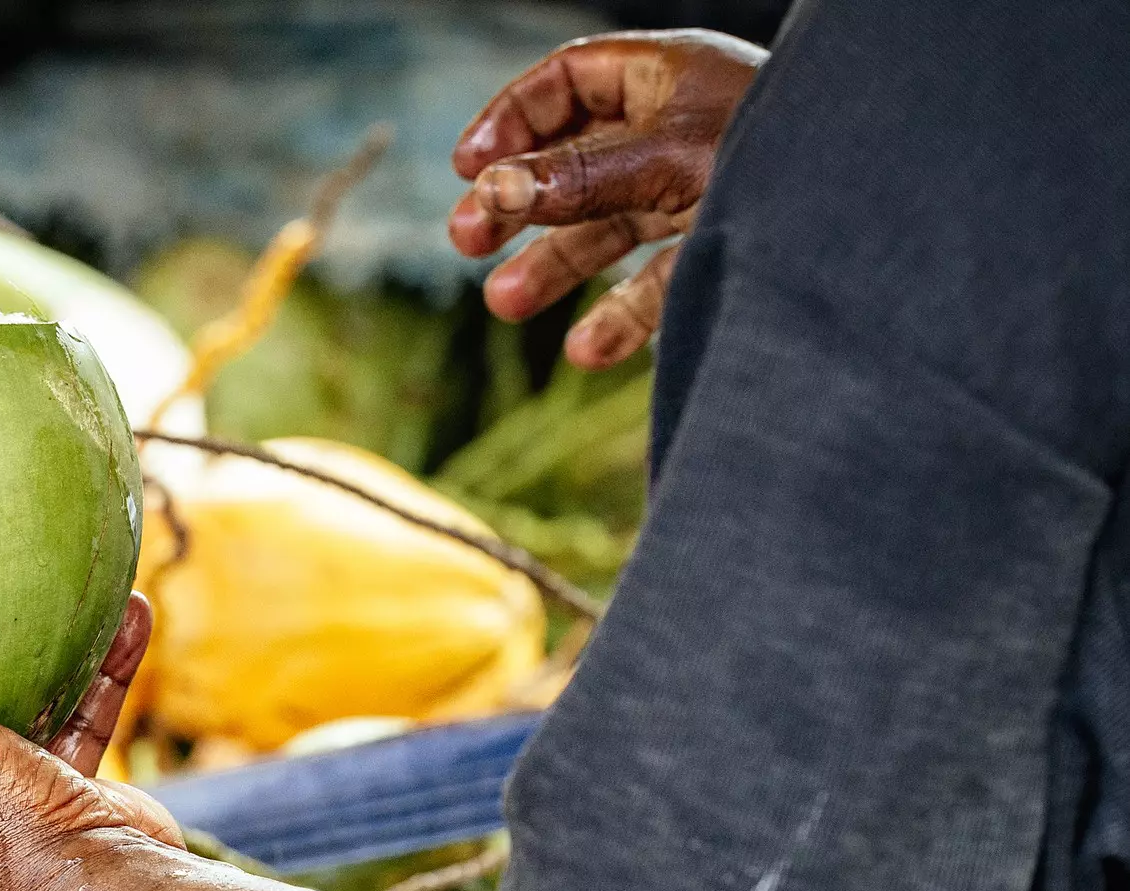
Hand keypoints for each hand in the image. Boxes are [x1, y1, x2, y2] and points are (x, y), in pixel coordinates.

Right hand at [449, 29, 764, 368]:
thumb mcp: (667, 159)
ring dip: (553, 265)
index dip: (510, 120)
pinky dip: (620, 315)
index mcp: (672, 76)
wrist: (892, 219)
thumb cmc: (789, 156)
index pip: (569, 81)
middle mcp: (682, 131)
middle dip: (519, 203)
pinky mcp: (725, 252)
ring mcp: (702, 192)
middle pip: (575, 159)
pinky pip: (658, 281)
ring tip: (504, 304)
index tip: (467, 168)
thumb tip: (490, 190)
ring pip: (609, 226)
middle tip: (463, 242)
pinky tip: (585, 350)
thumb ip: (578, 177)